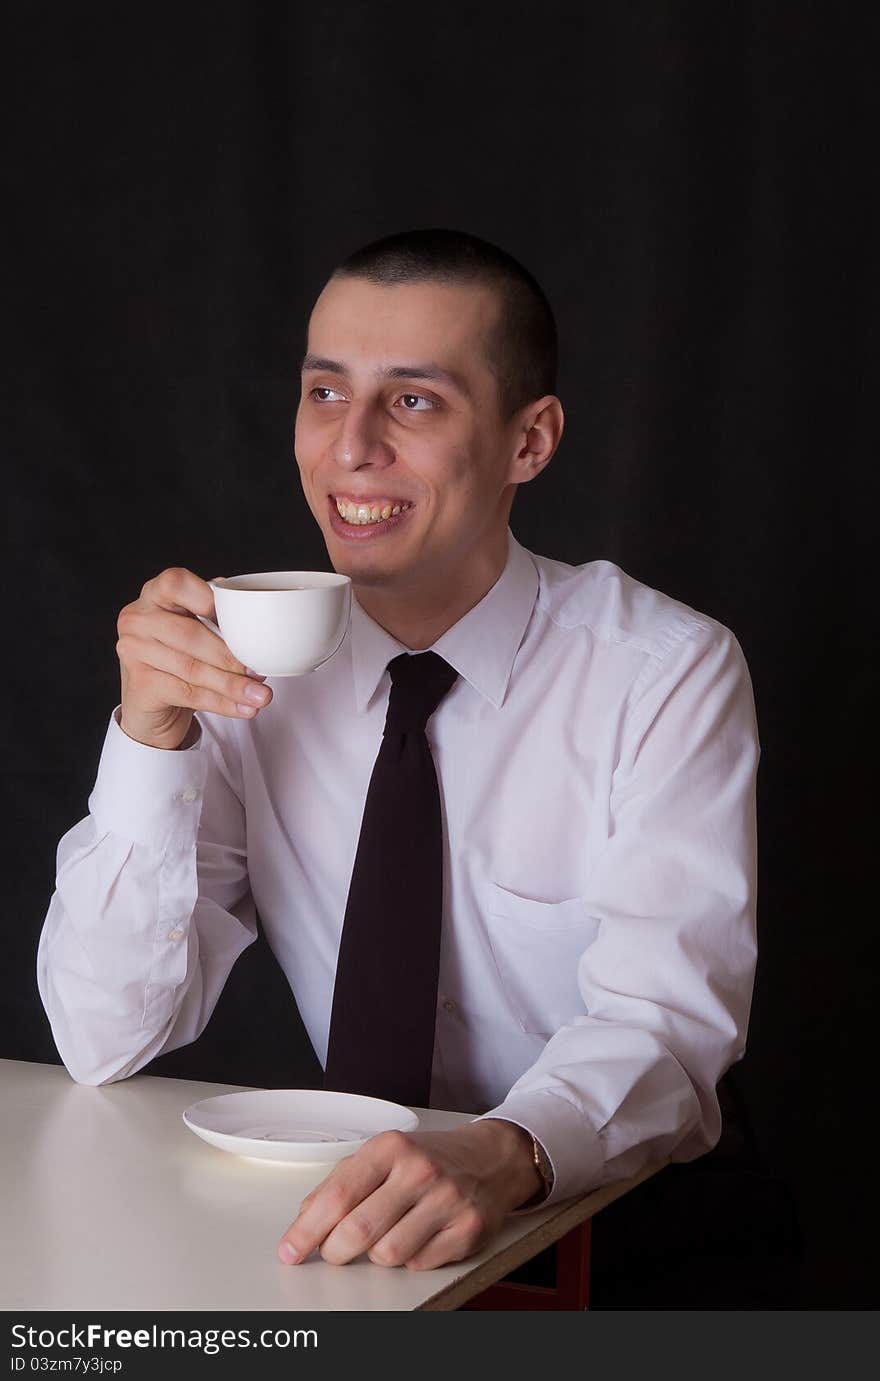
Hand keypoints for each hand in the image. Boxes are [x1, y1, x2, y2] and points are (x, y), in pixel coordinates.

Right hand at [116, 566, 272, 749]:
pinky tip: (243, 708)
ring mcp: (133, 651)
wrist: (152, 702)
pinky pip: (188, 693)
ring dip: (231, 684)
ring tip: (260, 695)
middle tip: (260, 671)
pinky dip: (221, 703)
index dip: (207, 598)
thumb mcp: (196, 628)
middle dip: (230, 656)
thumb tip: (259, 631)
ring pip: (192, 668)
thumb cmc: (180, 655)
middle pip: (189, 634)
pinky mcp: (140, 684)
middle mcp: (138, 618)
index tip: (237, 619)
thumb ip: (218, 618)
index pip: (176, 583)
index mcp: (154, 594)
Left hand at [277, 1119, 542, 1270]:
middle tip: (336, 1251)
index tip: (290, 1252)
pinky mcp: (468, 1229)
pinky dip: (410, 1259)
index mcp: (389, 1148)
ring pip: (388, 1254)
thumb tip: (305, 1222)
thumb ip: (341, 1182)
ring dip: (377, 1255)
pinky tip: (417, 1238)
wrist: (489, 1158)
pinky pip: (419, 1264)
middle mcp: (420, 1170)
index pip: (337, 1196)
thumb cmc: (426, 1159)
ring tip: (386, 1235)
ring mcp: (447, 1200)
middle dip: (336, 1251)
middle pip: (358, 1231)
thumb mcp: (381, 1155)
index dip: (307, 1231)